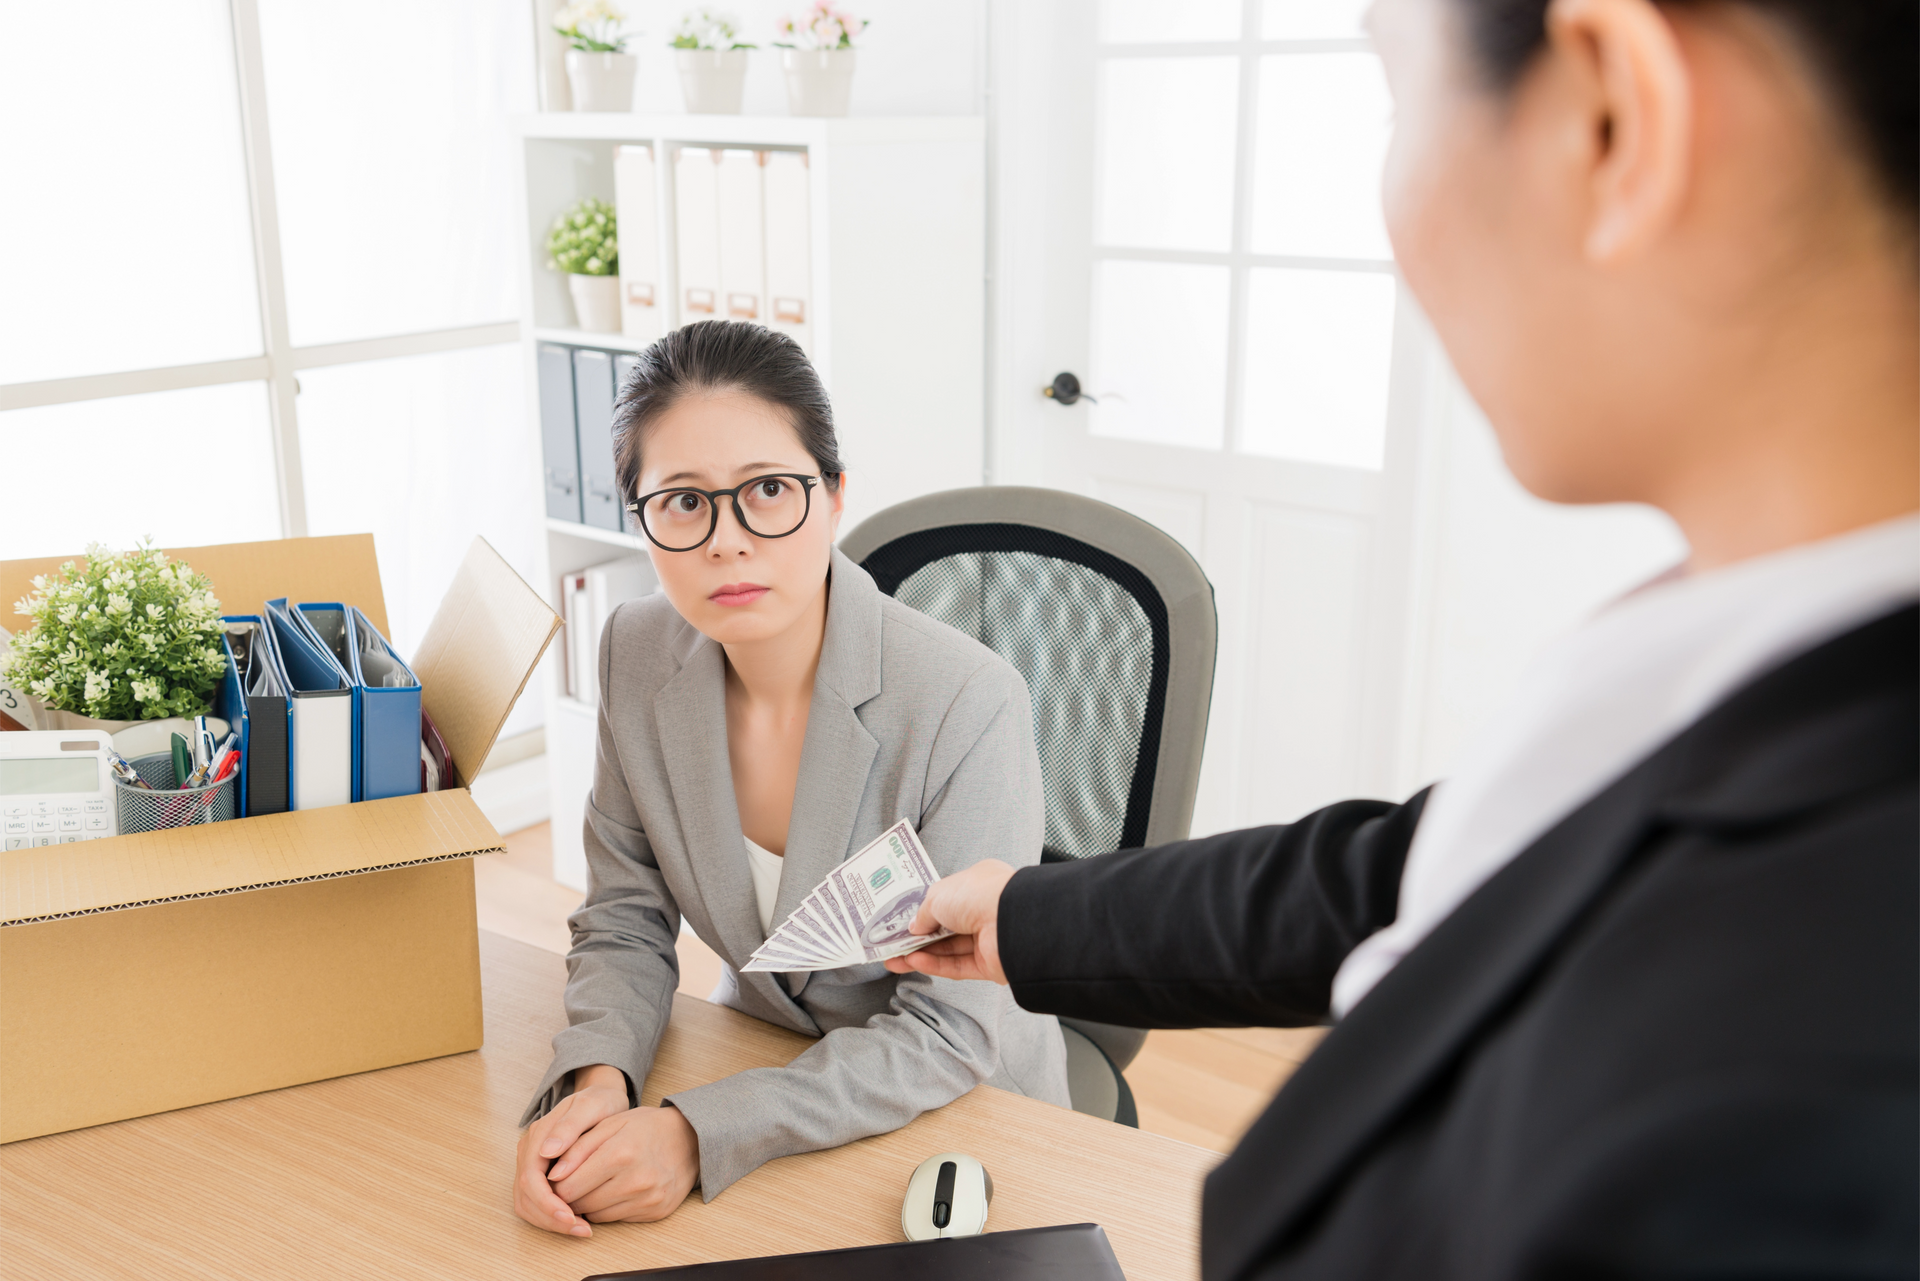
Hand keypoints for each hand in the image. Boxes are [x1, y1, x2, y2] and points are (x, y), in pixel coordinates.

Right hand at [513, 1067, 630, 1236]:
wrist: (602, 1098)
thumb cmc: (600, 1101)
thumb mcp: (591, 1105)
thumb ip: (569, 1126)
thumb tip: (546, 1152)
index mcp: (538, 1135)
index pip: (530, 1178)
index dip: (547, 1202)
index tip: (570, 1216)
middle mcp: (530, 1150)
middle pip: (525, 1196)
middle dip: (549, 1218)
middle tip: (580, 1229)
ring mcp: (533, 1163)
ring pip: (527, 1204)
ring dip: (550, 1222)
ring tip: (581, 1229)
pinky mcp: (541, 1174)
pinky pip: (537, 1203)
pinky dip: (552, 1217)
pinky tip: (578, 1220)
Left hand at [546, 1104, 700, 1223]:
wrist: (690, 1140)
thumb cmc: (646, 1128)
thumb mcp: (610, 1124)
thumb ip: (578, 1147)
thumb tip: (554, 1174)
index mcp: (620, 1153)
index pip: (568, 1186)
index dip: (558, 1183)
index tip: (559, 1175)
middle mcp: (635, 1180)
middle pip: (580, 1203)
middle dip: (572, 1194)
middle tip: (579, 1178)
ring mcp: (647, 1199)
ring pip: (596, 1215)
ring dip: (590, 1202)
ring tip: (599, 1181)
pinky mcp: (654, 1212)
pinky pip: (615, 1219)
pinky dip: (609, 1207)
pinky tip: (618, 1189)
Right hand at [883, 859, 1016, 984]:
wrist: (1011, 919)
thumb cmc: (981, 894)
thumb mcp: (938, 895)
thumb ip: (923, 912)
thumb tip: (915, 926)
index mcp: (978, 885)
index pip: (947, 900)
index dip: (924, 913)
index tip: (903, 923)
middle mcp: (985, 911)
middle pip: (946, 929)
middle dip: (918, 938)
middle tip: (894, 945)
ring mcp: (988, 939)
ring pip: (949, 950)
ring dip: (922, 954)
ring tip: (896, 958)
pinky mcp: (990, 964)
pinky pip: (957, 966)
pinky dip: (935, 965)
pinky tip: (915, 962)